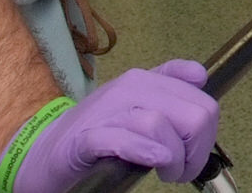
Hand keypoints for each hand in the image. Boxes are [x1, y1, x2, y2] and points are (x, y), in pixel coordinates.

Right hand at [4, 61, 217, 191]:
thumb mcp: (139, 106)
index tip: (196, 149)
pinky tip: (153, 159)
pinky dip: (143, 150)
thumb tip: (200, 78)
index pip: (200, 96)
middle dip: (196, 149)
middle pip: (191, 113)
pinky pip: (122, 138)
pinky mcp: (86, 138)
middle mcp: (130, 89)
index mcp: (147, 81)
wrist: (43, 152)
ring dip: (172, 158)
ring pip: (160, 124)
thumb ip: (169, 93)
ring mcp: (107, 111)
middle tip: (181, 170)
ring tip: (165, 172)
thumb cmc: (98, 134)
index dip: (207, 130)